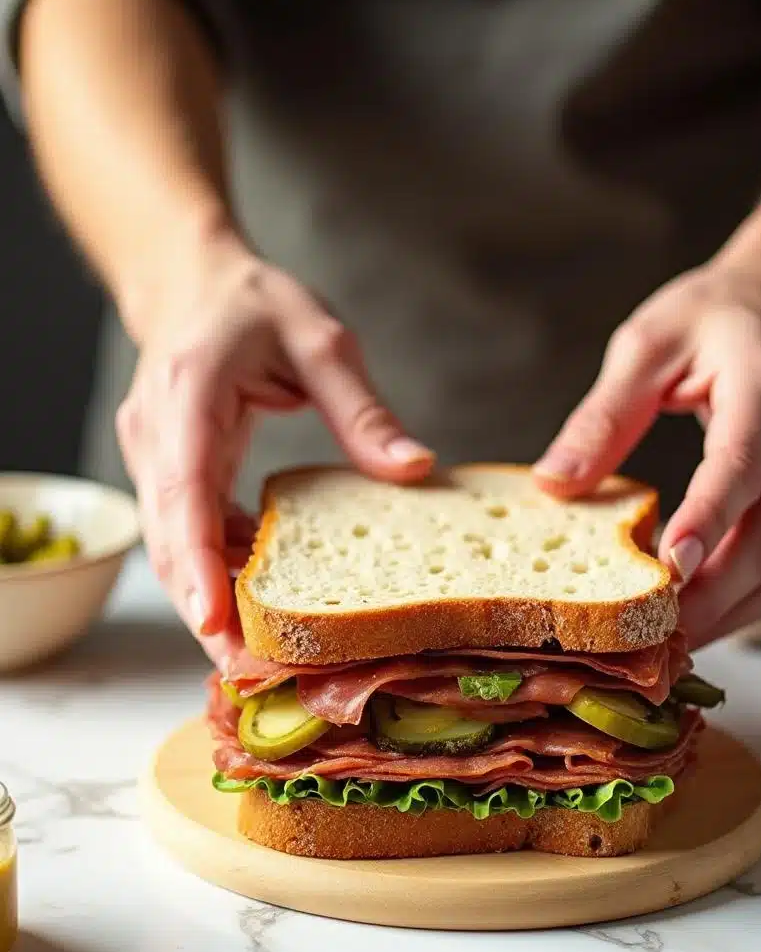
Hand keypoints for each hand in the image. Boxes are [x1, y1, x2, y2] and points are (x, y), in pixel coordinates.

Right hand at [116, 229, 433, 665]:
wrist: (194, 282)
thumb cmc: (253, 303)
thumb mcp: (320, 340)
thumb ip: (362, 408)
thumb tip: (414, 469)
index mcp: (188, 395)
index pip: (184, 491)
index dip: (199, 562)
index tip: (216, 619)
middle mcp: (157, 434)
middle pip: (171, 538)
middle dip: (203, 606)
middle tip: (247, 669)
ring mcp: (154, 455)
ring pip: (174, 545)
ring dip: (211, 598)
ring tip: (261, 654)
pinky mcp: (168, 470)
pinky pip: (189, 531)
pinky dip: (219, 568)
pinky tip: (261, 597)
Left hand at [533, 258, 760, 648]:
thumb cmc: (709, 319)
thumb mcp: (645, 346)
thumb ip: (603, 416)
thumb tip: (554, 483)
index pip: (738, 467)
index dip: (706, 522)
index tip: (669, 570)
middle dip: (712, 594)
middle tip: (653, 635)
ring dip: (733, 612)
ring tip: (672, 642)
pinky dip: (752, 602)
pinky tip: (704, 618)